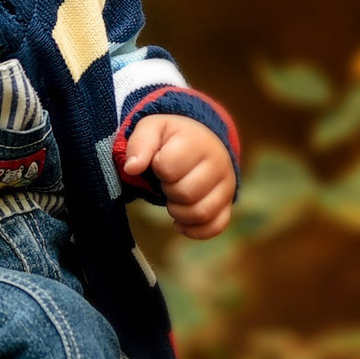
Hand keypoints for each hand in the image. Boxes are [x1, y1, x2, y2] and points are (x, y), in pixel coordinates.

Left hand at [121, 115, 234, 239]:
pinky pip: (215, 227)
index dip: (157, 168)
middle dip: (168, 190)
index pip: (168, 168)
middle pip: (186, 193)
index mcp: (198, 142)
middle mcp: (219, 163)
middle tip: (167, 180)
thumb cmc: (173, 137)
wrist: (201, 140)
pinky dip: (194, 230)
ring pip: (201, 213)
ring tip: (174, 198)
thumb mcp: (152, 128)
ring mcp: (227, 185)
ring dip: (178, 212)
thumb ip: (139, 144)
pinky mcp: (228, 204)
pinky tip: (180, 222)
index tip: (160, 161)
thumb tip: (131, 168)